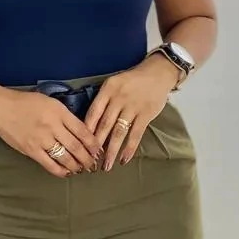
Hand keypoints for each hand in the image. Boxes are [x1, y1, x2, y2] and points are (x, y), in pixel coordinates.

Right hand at [0, 85, 103, 176]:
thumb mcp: (50, 103)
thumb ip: (65, 116)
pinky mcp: (31, 150)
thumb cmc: (25, 102)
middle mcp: (53, 126)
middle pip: (77, 146)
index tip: (98, 150)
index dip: (93, 143)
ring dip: (77, 166)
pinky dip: (60, 170)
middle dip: (88, 158)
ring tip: (82, 169)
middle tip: (94, 164)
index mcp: (59, 112)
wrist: (0, 107)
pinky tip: (66, 172)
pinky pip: (49, 164)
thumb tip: (80, 132)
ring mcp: (42, 139)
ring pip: (65, 157)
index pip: (82, 130)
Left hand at [84, 55, 177, 169]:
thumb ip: (103, 101)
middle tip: (90, 162)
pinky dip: (129, 148)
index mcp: (107, 90)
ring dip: (111, 151)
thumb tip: (91, 125)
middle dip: (96, 145)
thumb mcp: (113, 84)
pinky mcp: (146, 114)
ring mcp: (133, 107)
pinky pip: (136, 134)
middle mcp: (118, 98)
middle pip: (104, 125)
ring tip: (106, 166)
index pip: (93, 113)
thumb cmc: (132, 80)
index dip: (86, 131)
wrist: (158, 72)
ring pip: (119, 133)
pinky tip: (124, 159)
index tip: (81, 146)